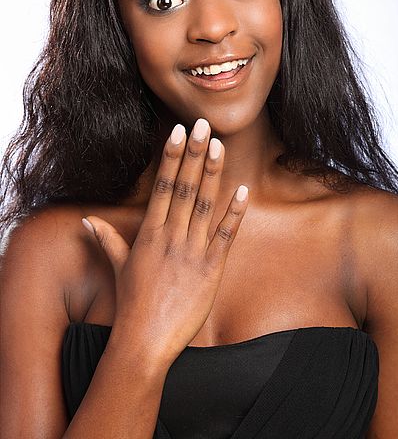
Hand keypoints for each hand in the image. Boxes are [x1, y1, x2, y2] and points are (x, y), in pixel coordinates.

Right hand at [82, 118, 248, 365]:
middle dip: (192, 153)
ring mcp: (192, 252)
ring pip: (203, 204)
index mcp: (149, 233)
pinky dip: (234, 214)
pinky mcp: (211, 270)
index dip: (170, 157)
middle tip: (200, 123)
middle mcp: (170, 237)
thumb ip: (107, 239)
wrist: (145, 342)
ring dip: (212, 173)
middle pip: (182, 187)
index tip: (176, 132)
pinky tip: (243, 192)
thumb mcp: (119, 266)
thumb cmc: (132, 303)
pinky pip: (225, 236)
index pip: (161, 186)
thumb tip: (87, 220)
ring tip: (218, 144)